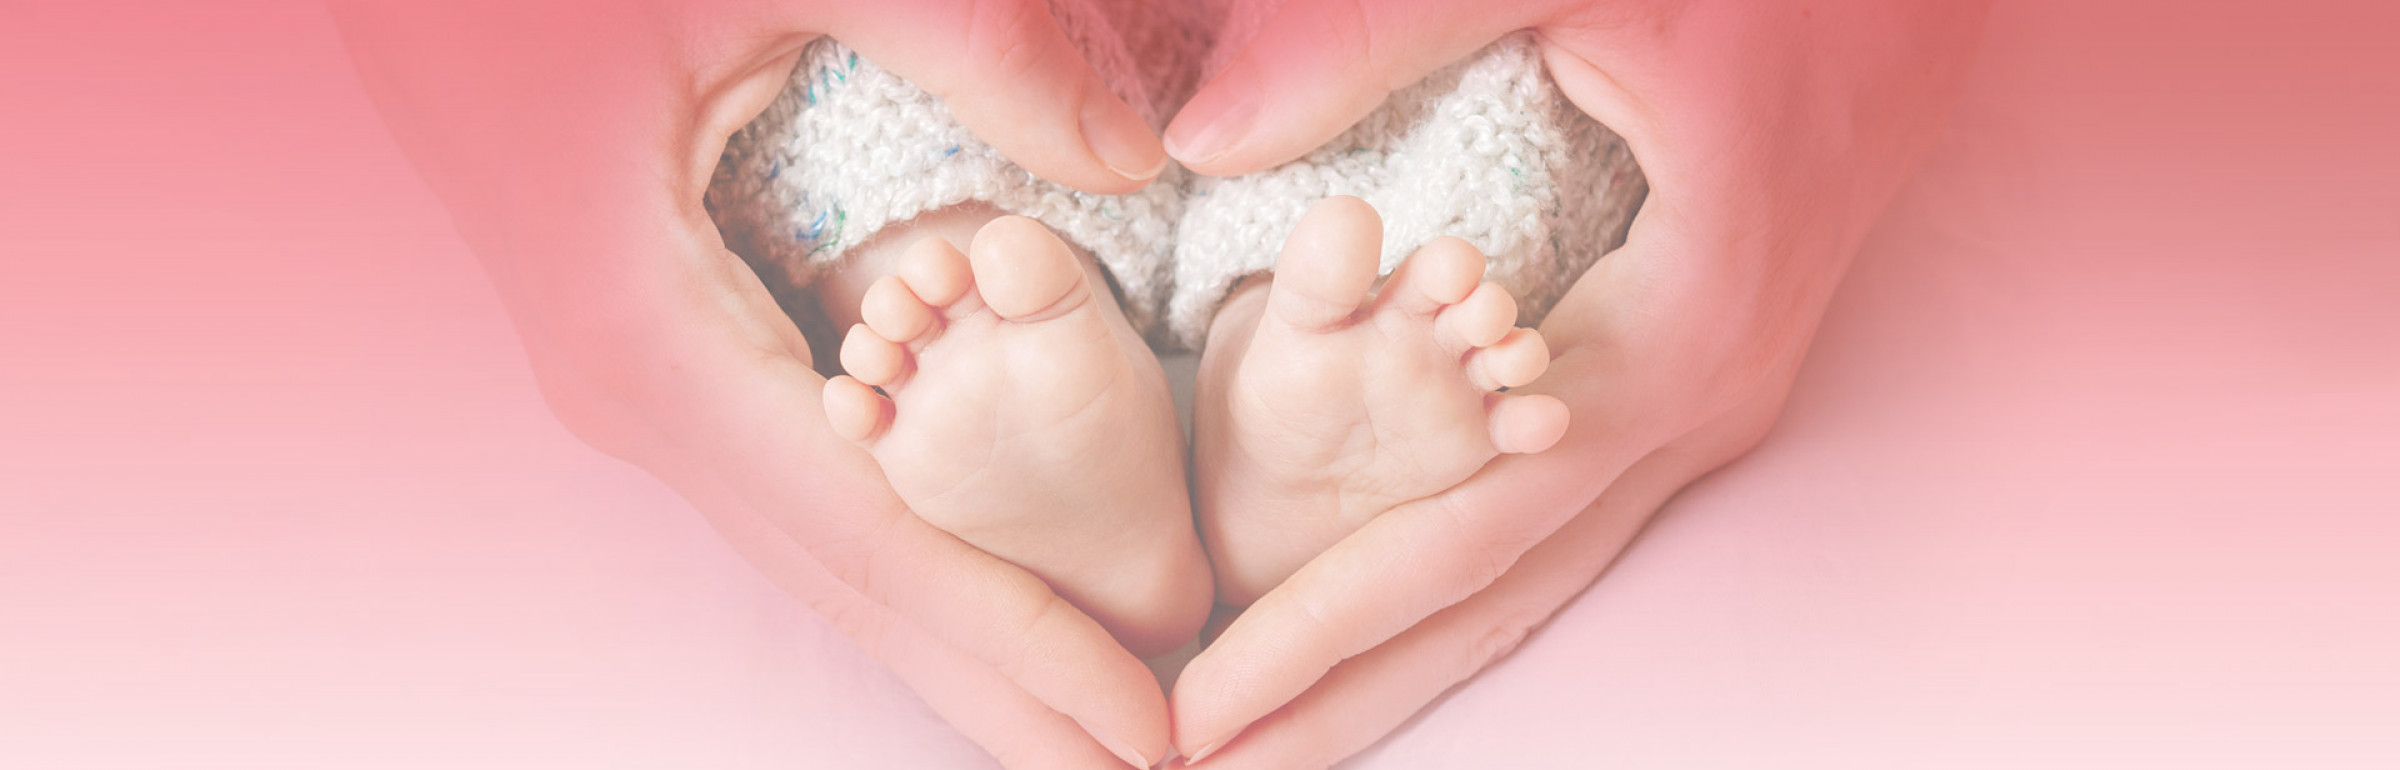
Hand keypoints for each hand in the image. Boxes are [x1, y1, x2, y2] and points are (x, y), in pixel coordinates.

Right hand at [328, 1, 1170, 765]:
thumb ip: (967, 47)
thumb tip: (1132, 160)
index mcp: (652, 337)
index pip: (875, 539)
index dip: (1017, 642)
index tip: (1145, 731)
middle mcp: (639, 396)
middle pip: (850, 586)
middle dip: (1002, 690)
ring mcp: (640, 386)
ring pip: (823, 549)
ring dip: (957, 640)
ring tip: (1087, 724)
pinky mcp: (656, 353)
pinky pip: (797, 489)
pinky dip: (900, 559)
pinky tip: (974, 599)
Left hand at [1162, 0, 1989, 763]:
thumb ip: (1376, 39)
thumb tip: (1202, 140)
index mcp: (1670, 338)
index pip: (1462, 536)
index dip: (1323, 628)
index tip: (1195, 712)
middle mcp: (1697, 400)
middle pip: (1496, 597)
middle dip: (1347, 693)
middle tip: (1198, 768)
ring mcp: (1708, 393)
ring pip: (1537, 568)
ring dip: (1402, 658)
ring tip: (1275, 737)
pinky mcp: (1696, 363)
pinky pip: (1567, 511)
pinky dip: (1465, 579)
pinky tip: (1394, 616)